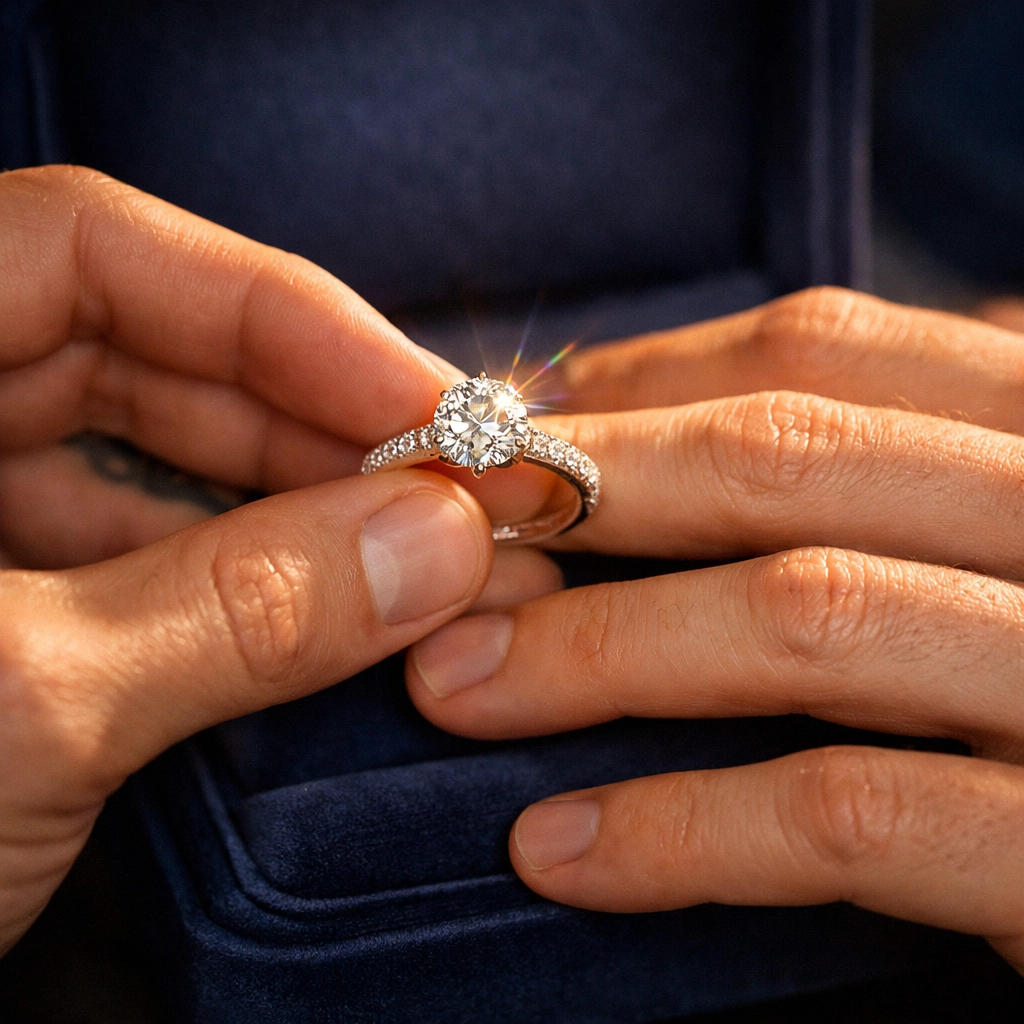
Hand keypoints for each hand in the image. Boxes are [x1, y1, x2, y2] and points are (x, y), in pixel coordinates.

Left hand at [0, 165, 561, 954]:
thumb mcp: (13, 712)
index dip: (280, 311)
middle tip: (458, 488)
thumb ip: (236, 610)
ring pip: (162, 456)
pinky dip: (254, 571)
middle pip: (149, 353)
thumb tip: (441, 544)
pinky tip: (344, 601)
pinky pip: (152, 548)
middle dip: (320, 420)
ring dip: (307, 502)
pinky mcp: (7, 598)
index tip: (425, 397)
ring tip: (429, 550)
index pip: (88, 250)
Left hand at [406, 287, 1023, 971]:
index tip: (496, 438)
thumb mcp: (976, 526)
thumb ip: (873, 466)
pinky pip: (854, 815)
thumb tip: (663, 418)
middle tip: (435, 548)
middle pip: (788, 460)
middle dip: (582, 500)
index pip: (816, 353)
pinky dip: (683, 830)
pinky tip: (558, 852)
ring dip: (595, 654)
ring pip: (805, 617)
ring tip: (453, 692)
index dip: (631, 390)